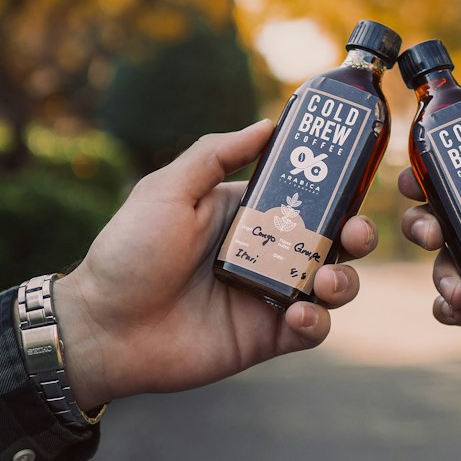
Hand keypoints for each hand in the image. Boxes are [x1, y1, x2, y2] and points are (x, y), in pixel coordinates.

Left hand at [54, 120, 377, 407]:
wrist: (103, 327)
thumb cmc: (129, 251)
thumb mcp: (168, 189)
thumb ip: (216, 154)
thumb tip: (268, 124)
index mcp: (249, 212)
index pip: (307, 194)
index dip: (337, 187)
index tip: (355, 177)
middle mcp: (267, 251)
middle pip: (333, 239)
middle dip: (357, 233)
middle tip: (355, 232)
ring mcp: (269, 294)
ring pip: (332, 284)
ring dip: (344, 280)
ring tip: (325, 280)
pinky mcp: (266, 337)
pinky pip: (311, 330)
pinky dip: (316, 322)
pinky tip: (298, 314)